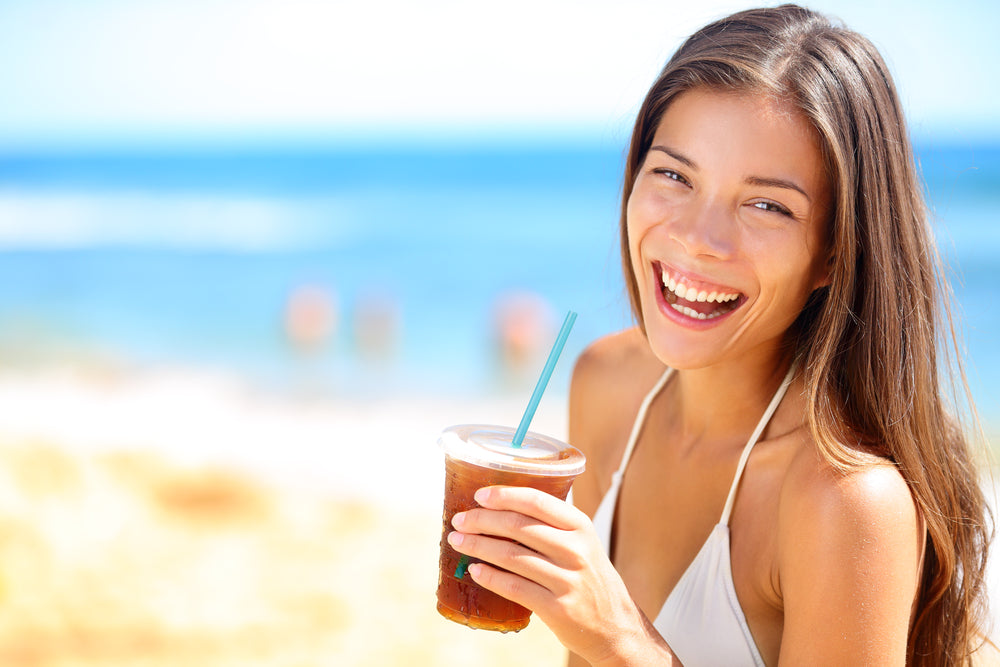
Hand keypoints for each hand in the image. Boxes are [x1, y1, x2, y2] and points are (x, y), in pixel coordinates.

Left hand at [447, 485, 673, 664]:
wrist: (615, 626)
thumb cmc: (590, 579)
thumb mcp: (583, 543)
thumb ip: (552, 526)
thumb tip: (502, 508)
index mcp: (580, 526)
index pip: (537, 501)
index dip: (504, 495)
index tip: (479, 495)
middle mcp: (575, 550)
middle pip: (518, 526)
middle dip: (481, 520)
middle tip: (460, 520)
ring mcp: (566, 580)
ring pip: (510, 555)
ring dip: (478, 546)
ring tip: (458, 542)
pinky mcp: (556, 608)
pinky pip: (513, 587)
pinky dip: (489, 576)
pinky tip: (475, 570)